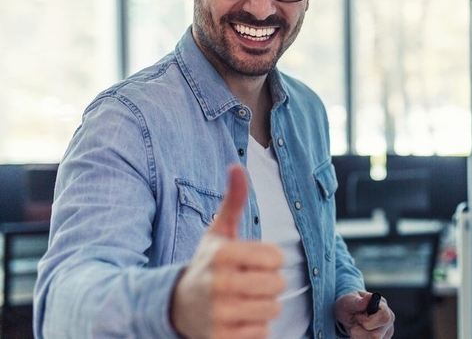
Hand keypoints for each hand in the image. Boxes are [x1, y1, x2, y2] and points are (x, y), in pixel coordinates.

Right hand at [170, 165, 284, 338]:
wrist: (176, 306)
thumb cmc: (208, 264)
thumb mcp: (218, 233)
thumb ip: (233, 201)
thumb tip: (237, 166)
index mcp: (222, 255)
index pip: (276, 258)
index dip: (270, 261)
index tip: (253, 262)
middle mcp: (219, 284)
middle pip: (278, 285)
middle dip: (268, 284)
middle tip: (248, 283)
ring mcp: (219, 314)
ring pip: (272, 310)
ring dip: (263, 307)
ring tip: (243, 301)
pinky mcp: (222, 338)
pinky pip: (262, 334)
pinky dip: (255, 329)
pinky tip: (237, 320)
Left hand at [334, 291, 394, 337]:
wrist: (348, 313)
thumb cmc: (349, 304)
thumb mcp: (348, 300)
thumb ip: (358, 301)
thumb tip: (369, 297)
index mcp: (383, 306)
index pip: (385, 317)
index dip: (369, 320)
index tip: (358, 317)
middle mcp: (388, 320)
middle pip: (377, 335)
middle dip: (360, 332)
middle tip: (355, 324)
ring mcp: (386, 332)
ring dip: (359, 337)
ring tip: (355, 328)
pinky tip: (358, 334)